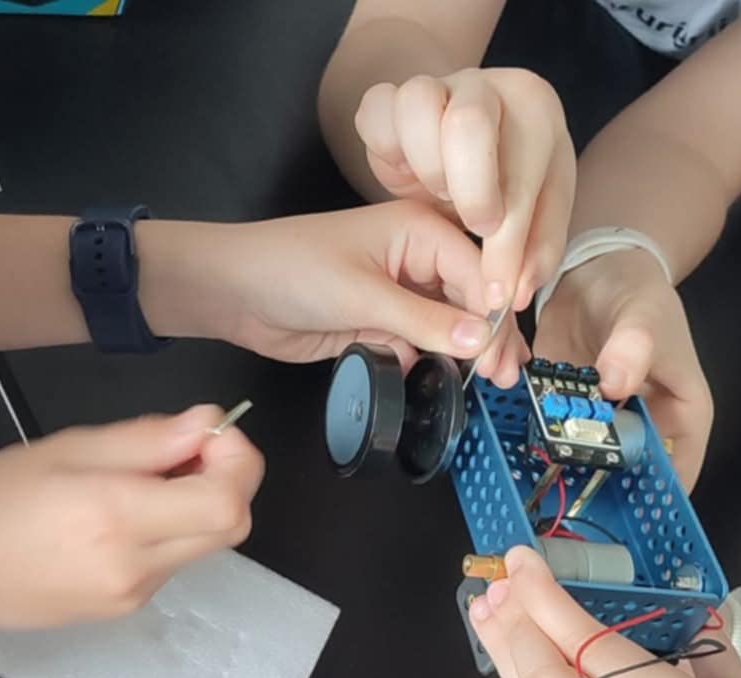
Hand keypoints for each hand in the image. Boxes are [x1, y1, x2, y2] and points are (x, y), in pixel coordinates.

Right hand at [0, 406, 261, 646]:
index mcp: (117, 516)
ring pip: (204, 546)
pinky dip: (168, 532)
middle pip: (231, 528)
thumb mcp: (64, 450)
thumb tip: (207, 425)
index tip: (209, 435)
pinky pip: (171, 564)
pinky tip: (121, 517)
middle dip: (227, 482)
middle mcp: (135, 565)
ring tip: (141, 481)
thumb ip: (144, 440)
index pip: (226, 502)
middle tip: (185, 453)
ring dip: (195, 507)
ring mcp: (132, 594)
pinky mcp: (124, 610)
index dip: (237, 463)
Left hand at [142, 203, 527, 385]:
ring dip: (466, 354)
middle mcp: (418, 258)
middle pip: (470, 299)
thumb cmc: (293, 270)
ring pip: (448, 326)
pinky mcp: (381, 324)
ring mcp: (400, 293)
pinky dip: (432, 362)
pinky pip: (420, 345)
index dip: (495, 314)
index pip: (477, 271)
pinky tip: (445, 382)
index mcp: (420, 230)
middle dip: (489, 337)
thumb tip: (479, 339)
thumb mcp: (363, 295)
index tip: (504, 354)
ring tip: (488, 384)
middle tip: (504, 377)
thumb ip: (422, 320)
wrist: (236, 293)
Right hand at [354, 68, 574, 310]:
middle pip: (469, 124)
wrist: (463, 148)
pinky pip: (376, 109)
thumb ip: (534, 254)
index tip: (498, 292)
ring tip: (440, 196)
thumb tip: (515, 294)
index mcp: (535, 109)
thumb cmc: (504, 185)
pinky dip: (385, 148)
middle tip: (475, 228)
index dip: (509, 245)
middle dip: (472, 191)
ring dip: (428, 167)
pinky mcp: (391, 98)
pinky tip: (405, 174)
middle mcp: (486, 87)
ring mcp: (435, 85)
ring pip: (417, 104)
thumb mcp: (535, 219)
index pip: (523, 177)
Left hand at [536, 249, 712, 489]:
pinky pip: (555, 441)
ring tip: (538, 492)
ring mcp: (605, 426)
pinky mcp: (569, 415)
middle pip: (629, 479)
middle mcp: (645, 428)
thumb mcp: (644, 314)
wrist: (596, 271)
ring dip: (564, 475)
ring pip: (588, 466)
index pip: (678, 472)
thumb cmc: (638, 293)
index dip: (655, 502)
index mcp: (682, 415)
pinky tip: (519, 458)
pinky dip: (539, 448)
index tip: (625, 522)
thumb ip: (634, 345)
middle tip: (569, 510)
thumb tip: (616, 384)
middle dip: (599, 495)